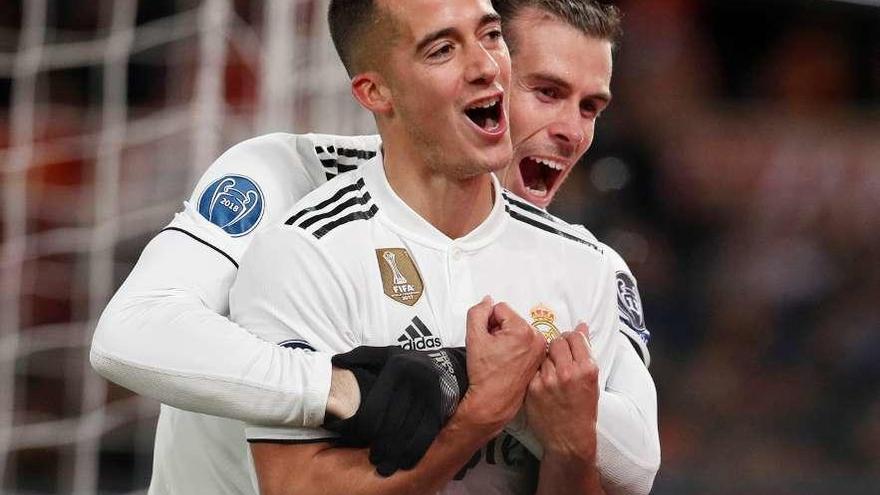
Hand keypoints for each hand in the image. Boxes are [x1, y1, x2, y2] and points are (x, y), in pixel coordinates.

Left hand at [325, 346, 467, 475]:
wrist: (445, 364)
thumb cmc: (404, 362)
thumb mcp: (383, 353)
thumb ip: (359, 356)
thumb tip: (336, 361)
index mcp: (397, 367)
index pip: (376, 405)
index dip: (365, 428)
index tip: (359, 439)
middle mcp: (416, 379)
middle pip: (393, 422)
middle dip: (381, 445)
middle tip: (373, 459)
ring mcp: (431, 394)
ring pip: (409, 430)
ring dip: (395, 453)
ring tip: (385, 467)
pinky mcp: (442, 407)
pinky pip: (428, 434)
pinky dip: (415, 451)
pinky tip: (405, 463)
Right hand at [458, 297, 545, 434]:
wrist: (494, 401)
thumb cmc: (485, 374)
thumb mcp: (474, 337)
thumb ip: (478, 312)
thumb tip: (488, 301)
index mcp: (523, 330)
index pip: (500, 308)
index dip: (488, 322)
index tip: (487, 340)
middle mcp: (537, 338)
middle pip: (511, 319)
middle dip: (499, 329)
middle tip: (493, 349)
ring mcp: (540, 349)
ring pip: (518, 329)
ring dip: (507, 338)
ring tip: (501, 356)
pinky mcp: (540, 358)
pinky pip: (526, 341)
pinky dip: (516, 347)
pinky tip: (509, 360)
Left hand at [525, 323, 599, 461]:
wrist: (569, 439)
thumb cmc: (583, 410)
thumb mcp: (592, 381)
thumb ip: (585, 353)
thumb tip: (581, 327)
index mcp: (587, 369)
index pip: (575, 337)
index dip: (571, 338)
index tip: (569, 343)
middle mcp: (567, 372)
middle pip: (557, 341)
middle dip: (558, 346)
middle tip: (559, 357)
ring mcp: (548, 380)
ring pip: (543, 353)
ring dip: (546, 358)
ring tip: (551, 372)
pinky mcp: (532, 387)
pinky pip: (532, 367)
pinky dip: (536, 370)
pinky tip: (542, 380)